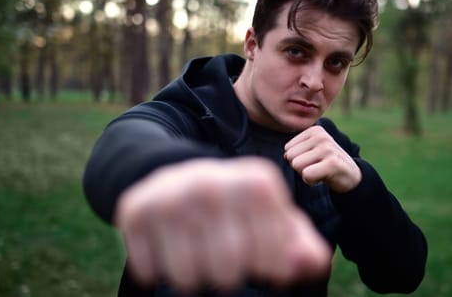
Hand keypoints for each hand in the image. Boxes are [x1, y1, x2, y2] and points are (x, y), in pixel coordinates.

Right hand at [114, 157, 330, 292]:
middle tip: (224, 257)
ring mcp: (172, 195)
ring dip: (195, 277)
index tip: (265, 265)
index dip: (269, 271)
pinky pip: (150, 270)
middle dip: (230, 275)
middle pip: (229, 272)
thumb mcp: (269, 214)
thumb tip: (315, 264)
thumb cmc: (233, 204)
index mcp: (256, 182)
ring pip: (189, 278)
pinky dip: (159, 269)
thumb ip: (296, 241)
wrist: (173, 175)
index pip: (274, 260)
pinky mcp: (136, 209)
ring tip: (197, 254)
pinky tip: (167, 246)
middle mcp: (213, 183)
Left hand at [284, 125, 360, 192]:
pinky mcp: (332, 163)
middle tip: (316, 167)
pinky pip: (306, 174)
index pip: (288, 149)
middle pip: (290, 157)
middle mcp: (321, 136)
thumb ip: (295, 149)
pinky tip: (323, 177)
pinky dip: (311, 181)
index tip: (312, 161)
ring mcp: (327, 148)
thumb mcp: (310, 151)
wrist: (350, 176)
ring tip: (320, 171)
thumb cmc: (325, 164)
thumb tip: (285, 155)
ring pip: (296, 165)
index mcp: (314, 131)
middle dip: (300, 167)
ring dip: (306, 174)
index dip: (297, 159)